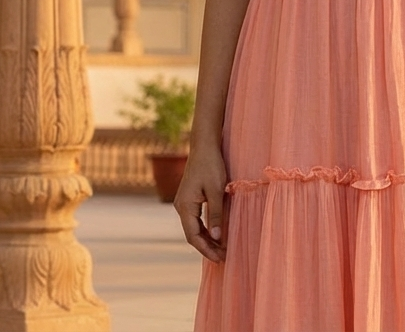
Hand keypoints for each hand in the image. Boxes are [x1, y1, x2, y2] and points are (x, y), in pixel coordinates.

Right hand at [174, 143, 228, 262]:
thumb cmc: (211, 165)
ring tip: (221, 249)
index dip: (206, 249)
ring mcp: (184, 202)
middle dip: (207, 247)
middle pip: (192, 234)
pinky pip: (195, 219)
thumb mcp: (217, 190)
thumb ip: (216, 214)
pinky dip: (205, 228)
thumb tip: (217, 237)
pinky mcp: (189, 198)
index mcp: (185, 206)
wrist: (204, 145)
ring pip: (193, 228)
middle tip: (223, 257)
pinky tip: (216, 233)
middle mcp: (181, 206)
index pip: (193, 236)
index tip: (220, 258)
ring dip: (206, 239)